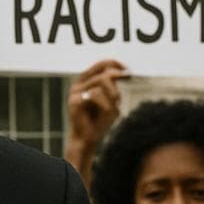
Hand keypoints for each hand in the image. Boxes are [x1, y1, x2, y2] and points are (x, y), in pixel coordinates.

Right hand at [63, 59, 128, 188]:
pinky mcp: (74, 101)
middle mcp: (79, 84)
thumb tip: (122, 72)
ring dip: (112, 97)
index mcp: (87, 81)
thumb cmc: (100, 120)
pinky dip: (106, 106)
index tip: (129, 72)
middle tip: (118, 99)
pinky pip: (96, 95)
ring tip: (111, 109)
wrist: (88, 139)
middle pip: (105, 74)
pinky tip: (105, 114)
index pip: (102, 64)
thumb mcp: (111, 100)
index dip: (116, 65)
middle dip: (116, 87)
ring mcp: (75, 91)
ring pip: (102, 83)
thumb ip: (114, 85)